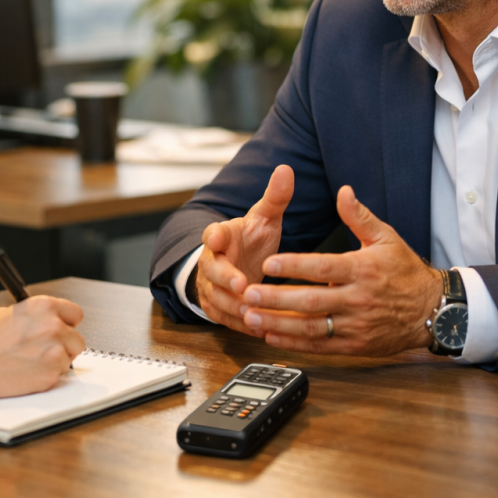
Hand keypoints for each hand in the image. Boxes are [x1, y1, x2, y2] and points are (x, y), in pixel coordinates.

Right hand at [0, 295, 85, 399]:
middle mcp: (53, 324)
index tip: (63, 331)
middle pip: (76, 339)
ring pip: (70, 358)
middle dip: (64, 346)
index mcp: (43, 306)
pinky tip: (28, 373)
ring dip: (57, 362)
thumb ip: (33, 316)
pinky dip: (48, 376)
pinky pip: (60, 375)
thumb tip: (44, 319)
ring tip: (31, 363)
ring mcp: (55, 348)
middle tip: (43, 352)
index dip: (68, 324)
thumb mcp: (7, 314)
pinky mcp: (52, 371)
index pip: (75, 313)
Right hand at [195, 165, 293, 334]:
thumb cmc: (252, 240)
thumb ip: (275, 198)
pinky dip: (240, 324)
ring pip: (217, 298)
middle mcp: (210, 261)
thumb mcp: (264, 219)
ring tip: (253, 310)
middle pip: (211, 270)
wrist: (238, 264)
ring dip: (234, 305)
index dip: (214, 236)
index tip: (217, 238)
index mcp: (221, 235)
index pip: (212, 232)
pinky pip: (225, 318)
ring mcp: (210, 285)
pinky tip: (258, 327)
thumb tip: (286, 169)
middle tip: (242, 284)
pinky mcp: (216, 307)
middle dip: (225, 278)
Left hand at [239, 185, 440, 354]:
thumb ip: (359, 216)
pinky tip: (272, 336)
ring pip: (312, 327)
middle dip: (277, 298)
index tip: (268, 263)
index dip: (294, 266)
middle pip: (312, 301)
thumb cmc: (406, 272)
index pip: (323, 267)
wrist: (433, 312)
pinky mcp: (355, 345)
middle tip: (248, 293)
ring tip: (251, 317)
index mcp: (363, 270)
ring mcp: (356, 326)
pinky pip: (320, 346)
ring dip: (279, 324)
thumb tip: (343, 191)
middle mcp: (358, 299)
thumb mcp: (387, 238)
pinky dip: (294, 343)